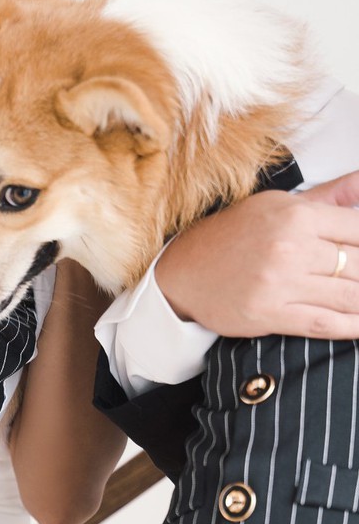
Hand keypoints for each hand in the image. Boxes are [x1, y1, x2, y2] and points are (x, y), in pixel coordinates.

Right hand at [155, 170, 358, 338]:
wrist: (182, 271)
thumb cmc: (232, 236)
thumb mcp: (277, 204)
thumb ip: (327, 196)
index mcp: (296, 215)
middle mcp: (290, 246)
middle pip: (358, 265)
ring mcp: (280, 282)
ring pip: (349, 296)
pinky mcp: (270, 314)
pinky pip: (325, 323)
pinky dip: (352, 327)